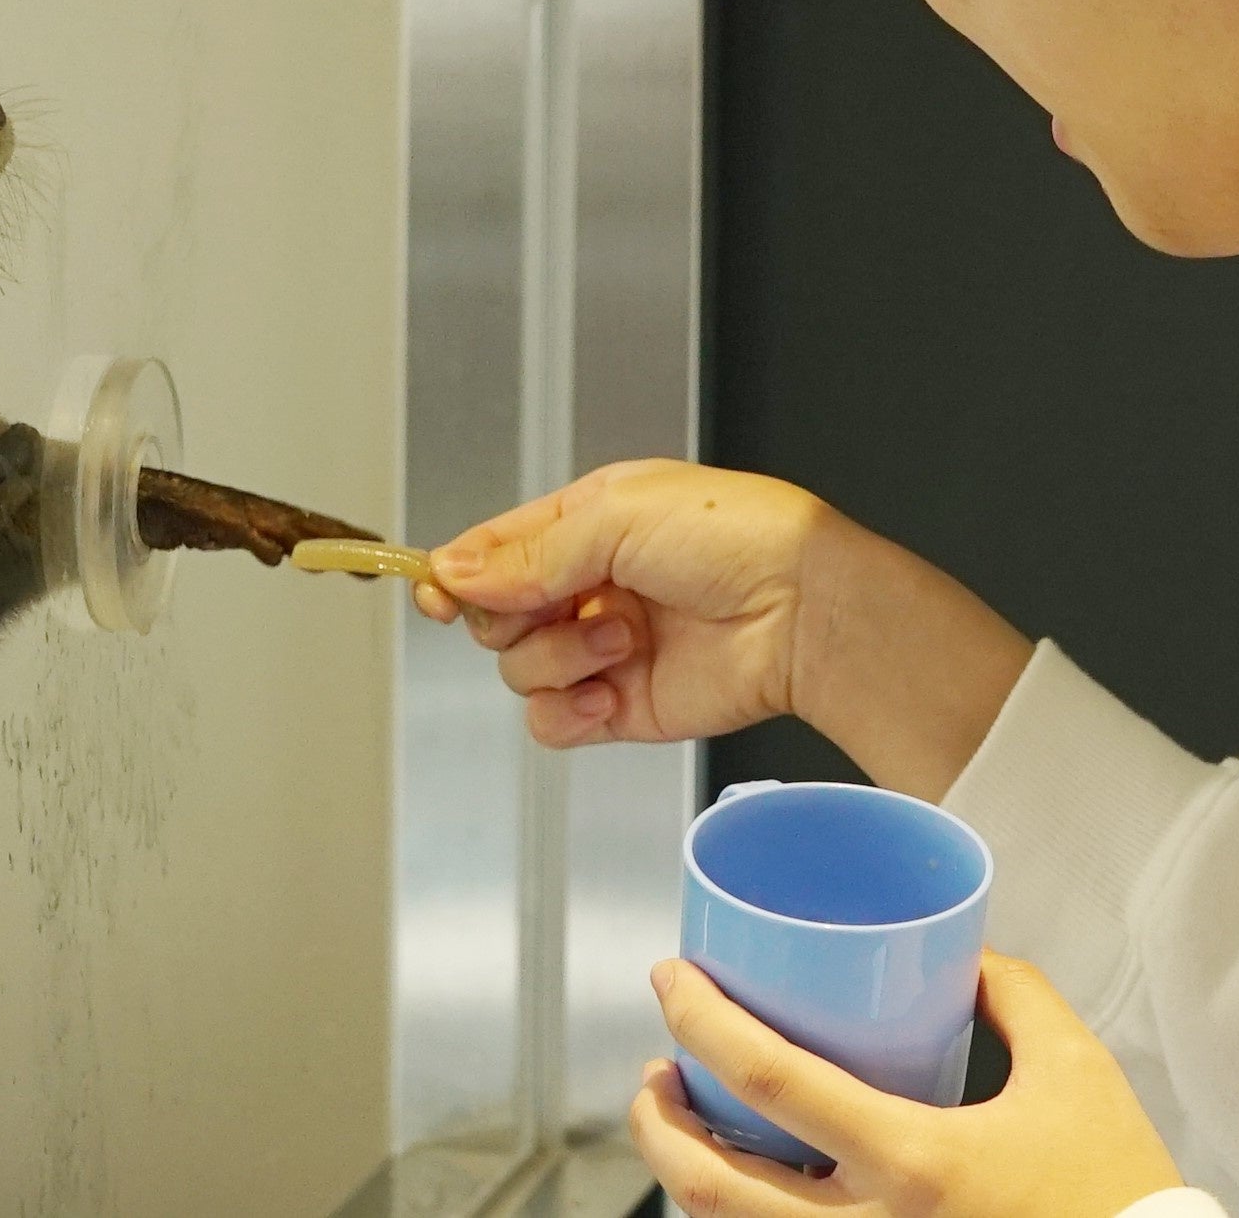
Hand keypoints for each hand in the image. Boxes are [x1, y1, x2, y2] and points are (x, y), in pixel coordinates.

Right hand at [417, 460, 833, 748]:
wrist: (804, 612)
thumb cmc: (740, 539)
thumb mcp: (619, 517)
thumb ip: (528, 553)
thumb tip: (454, 570)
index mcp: (591, 521)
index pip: (497, 550)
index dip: (459, 572)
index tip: (433, 592)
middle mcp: (593, 584)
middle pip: (497, 614)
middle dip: (515, 616)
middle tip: (558, 605)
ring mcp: (605, 648)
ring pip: (520, 669)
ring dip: (559, 657)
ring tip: (620, 639)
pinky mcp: (623, 706)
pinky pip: (552, 721)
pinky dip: (568, 711)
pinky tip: (608, 691)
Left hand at [633, 954, 1183, 1217]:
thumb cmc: (1114, 1189)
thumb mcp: (1073, 1069)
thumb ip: (1014, 995)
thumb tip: (962, 955)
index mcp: (915, 1163)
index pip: (771, 1082)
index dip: (702, 1022)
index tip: (672, 980)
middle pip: (713, 1186)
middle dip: (657, 1121)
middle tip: (657, 1068)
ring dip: (685, 1178)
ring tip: (684, 1126)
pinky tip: (742, 1187)